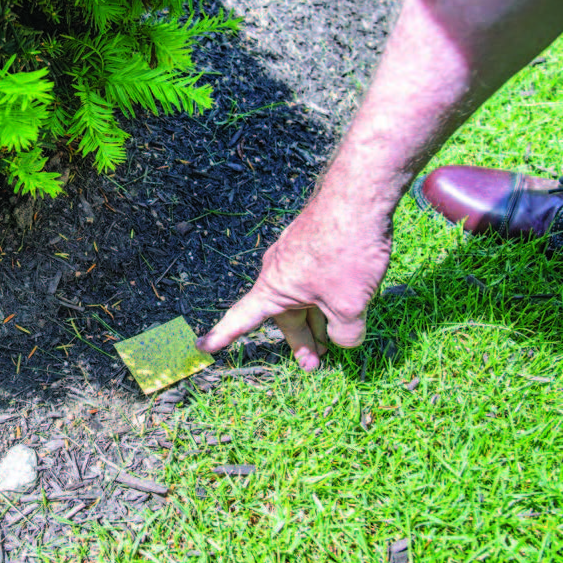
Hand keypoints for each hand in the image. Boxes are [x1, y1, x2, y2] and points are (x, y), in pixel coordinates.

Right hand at [196, 199, 392, 369]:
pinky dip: (328, 296)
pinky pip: (317, 277)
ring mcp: (297, 253)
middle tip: (314, 364)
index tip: (203, 346)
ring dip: (318, 318)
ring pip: (304, 295)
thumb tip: (345, 340)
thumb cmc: (345, 253)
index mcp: (273, 287)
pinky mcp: (316, 241)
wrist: (359, 198)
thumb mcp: (350, 306)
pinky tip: (351, 302)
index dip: (223, 336)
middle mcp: (279, 269)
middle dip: (301, 339)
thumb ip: (346, 333)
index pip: (241, 319)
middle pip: (284, 313)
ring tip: (338, 339)